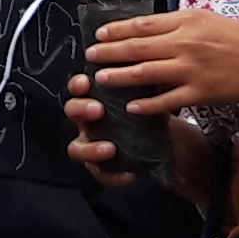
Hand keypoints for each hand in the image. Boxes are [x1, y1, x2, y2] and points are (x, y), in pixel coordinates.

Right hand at [66, 84, 208, 205]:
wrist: (167, 141)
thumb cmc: (149, 111)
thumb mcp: (145, 93)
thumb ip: (139, 80)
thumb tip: (144, 62)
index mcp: (95, 98)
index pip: (78, 88)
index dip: (78, 85)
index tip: (86, 82)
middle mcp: (88, 122)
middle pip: (72, 113)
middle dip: (81, 109)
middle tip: (98, 109)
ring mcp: (91, 145)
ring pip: (77, 149)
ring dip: (90, 148)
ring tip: (109, 148)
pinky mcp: (102, 168)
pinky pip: (101, 174)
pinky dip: (114, 175)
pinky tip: (130, 174)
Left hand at [84, 8, 238, 116]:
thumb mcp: (207, 19)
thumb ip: (178, 24)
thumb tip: (147, 29)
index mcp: (186, 21)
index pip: (142, 25)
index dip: (117, 31)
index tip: (99, 35)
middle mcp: (185, 43)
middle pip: (137, 48)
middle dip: (109, 53)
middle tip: (88, 57)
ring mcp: (190, 70)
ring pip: (145, 74)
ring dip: (118, 77)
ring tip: (100, 79)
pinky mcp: (199, 93)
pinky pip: (166, 101)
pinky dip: (146, 104)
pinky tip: (131, 107)